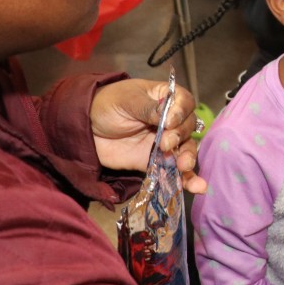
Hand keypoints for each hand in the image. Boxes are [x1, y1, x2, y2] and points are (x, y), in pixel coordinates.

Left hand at [90, 79, 206, 193]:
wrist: (85, 129)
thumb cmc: (106, 105)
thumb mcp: (126, 101)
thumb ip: (147, 108)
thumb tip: (167, 117)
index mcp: (164, 98)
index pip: (185, 102)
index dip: (181, 112)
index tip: (169, 122)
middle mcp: (170, 120)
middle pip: (188, 127)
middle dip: (180, 136)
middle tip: (165, 143)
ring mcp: (164, 142)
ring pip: (186, 149)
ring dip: (188, 158)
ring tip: (184, 166)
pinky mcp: (156, 162)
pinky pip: (175, 170)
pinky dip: (188, 179)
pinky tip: (198, 186)